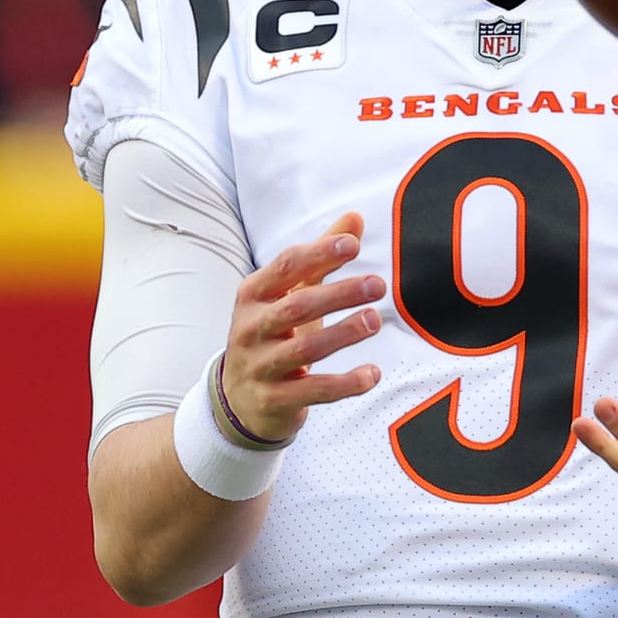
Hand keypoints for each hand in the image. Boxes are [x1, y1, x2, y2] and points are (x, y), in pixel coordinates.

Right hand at [220, 213, 385, 442]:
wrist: (239, 400)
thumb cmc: (273, 334)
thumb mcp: (289, 295)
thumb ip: (321, 257)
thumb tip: (356, 218)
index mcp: (254, 295)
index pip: (286, 266)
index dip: (319, 253)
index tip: (353, 245)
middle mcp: (251, 328)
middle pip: (297, 306)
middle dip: (339, 294)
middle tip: (379, 285)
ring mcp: (260, 366)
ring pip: (305, 349)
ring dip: (344, 333)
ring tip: (375, 320)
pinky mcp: (274, 399)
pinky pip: (313, 391)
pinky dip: (345, 384)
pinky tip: (372, 374)